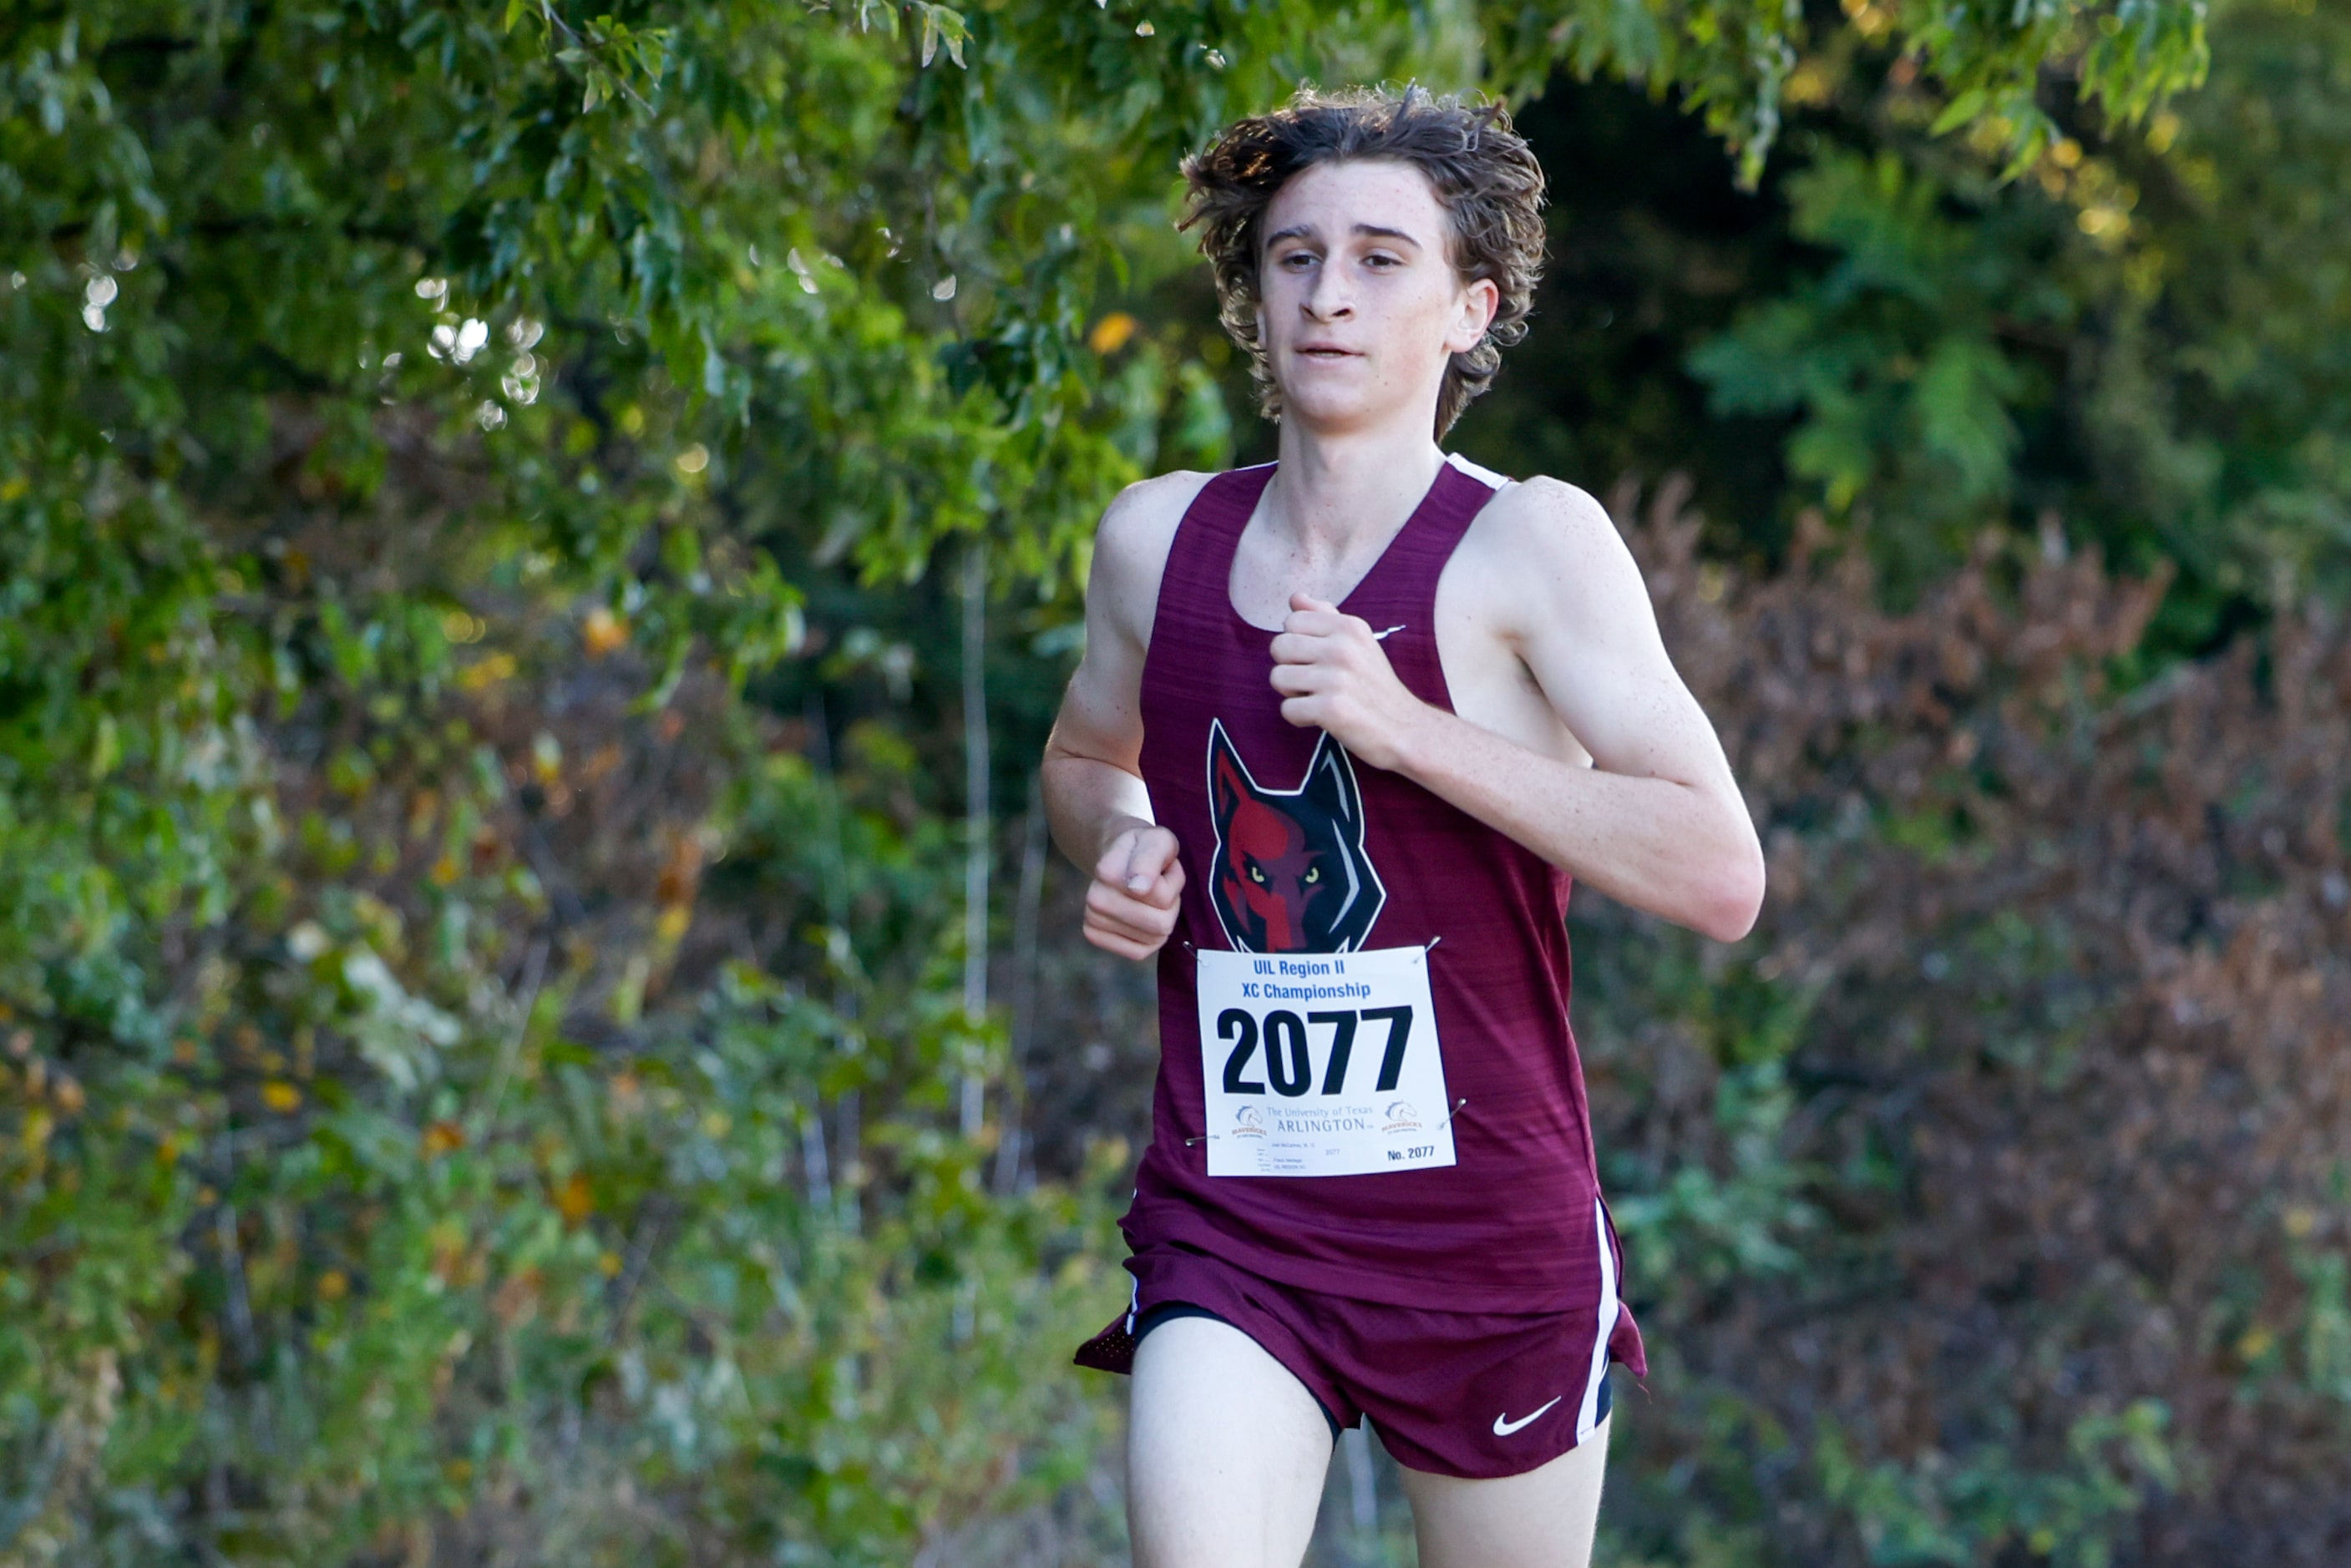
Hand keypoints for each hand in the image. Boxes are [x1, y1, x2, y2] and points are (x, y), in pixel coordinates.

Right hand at [1084, 822, 1184, 959]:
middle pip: (1159, 923)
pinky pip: (1138, 952)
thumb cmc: (1145, 849)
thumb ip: (1151, 858)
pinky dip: (1149, 938)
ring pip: (1152, 938)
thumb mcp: (1158, 840)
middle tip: (1160, 885)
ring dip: (1162, 918)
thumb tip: (1138, 888)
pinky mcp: (1096, 937)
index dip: (1173, 880)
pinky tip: (1143, 917)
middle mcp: (1095, 899)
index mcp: (1107, 872)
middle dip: (1170, 904)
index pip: (1162, 896)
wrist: (1119, 856)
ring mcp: (1093, 920)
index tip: (1163, 868)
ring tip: (1152, 897)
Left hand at [1267, 593, 1434, 769]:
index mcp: (1350, 627)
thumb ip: (1325, 617)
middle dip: (1289, 667)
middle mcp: (1343, 648)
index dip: (1297, 644)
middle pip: (1279, 646)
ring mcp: (1337, 678)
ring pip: (1278, 678)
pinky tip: (1323, 717)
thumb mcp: (1359, 643)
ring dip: (1293, 694)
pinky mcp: (1331, 709)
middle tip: (1315, 682)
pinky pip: (1287, 709)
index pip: (1292, 621)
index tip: (1318, 660)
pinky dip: (1300, 718)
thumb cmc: (1375, 686)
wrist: (1406, 728)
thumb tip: (1295, 597)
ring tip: (1319, 698)